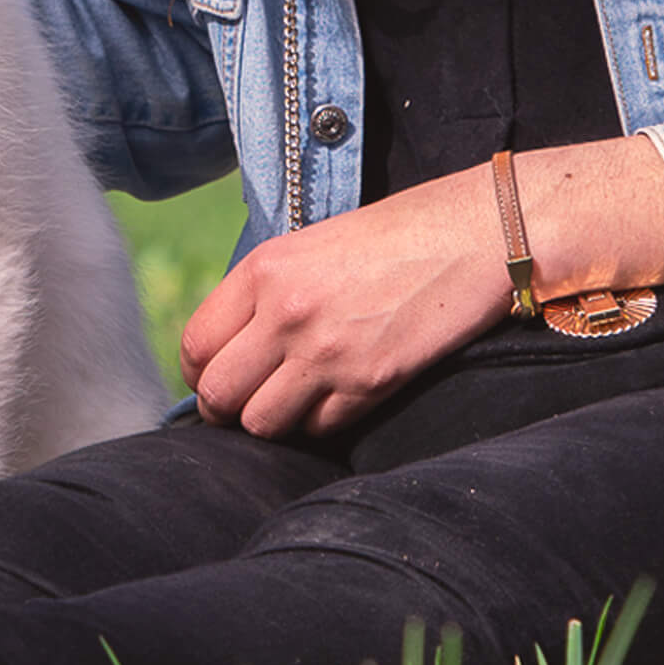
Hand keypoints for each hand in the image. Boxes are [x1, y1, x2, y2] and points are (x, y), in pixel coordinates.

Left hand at [179, 167, 509, 438]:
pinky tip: (337, 396)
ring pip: (261, 424)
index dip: (200, 372)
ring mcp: (326, 352)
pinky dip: (320, 423)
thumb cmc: (390, 237)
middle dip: (226, 408)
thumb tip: (228, 351)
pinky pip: (317, 429)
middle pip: (218, 394)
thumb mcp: (308, 248)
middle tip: (246, 403)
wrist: (468, 235)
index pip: (195, 345)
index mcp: (264, 270)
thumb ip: (263, 296)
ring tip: (292, 401)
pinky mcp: (369, 383)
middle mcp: (286, 312)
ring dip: (273, 421)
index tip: (217, 377)